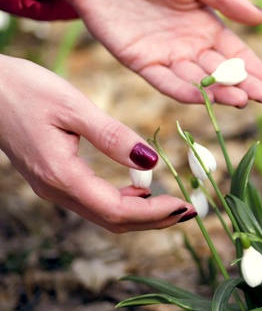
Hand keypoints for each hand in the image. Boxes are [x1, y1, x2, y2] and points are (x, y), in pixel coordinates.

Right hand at [0, 55, 195, 232]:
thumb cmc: (22, 89)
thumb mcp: (73, 106)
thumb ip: (112, 136)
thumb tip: (152, 161)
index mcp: (62, 176)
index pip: (118, 210)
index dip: (155, 213)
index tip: (184, 207)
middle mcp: (57, 190)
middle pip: (114, 220)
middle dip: (154, 220)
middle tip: (188, 211)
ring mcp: (53, 187)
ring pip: (105, 215)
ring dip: (142, 214)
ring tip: (173, 204)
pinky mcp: (54, 178)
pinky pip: (94, 201)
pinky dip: (123, 202)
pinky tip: (142, 190)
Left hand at [39, 0, 261, 106]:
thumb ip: (225, 0)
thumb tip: (261, 19)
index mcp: (207, 28)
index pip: (238, 56)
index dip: (257, 71)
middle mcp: (190, 48)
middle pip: (222, 73)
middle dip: (244, 86)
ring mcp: (167, 57)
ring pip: (198, 81)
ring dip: (219, 92)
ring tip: (241, 99)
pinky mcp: (141, 62)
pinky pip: (165, 81)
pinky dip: (183, 91)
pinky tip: (202, 97)